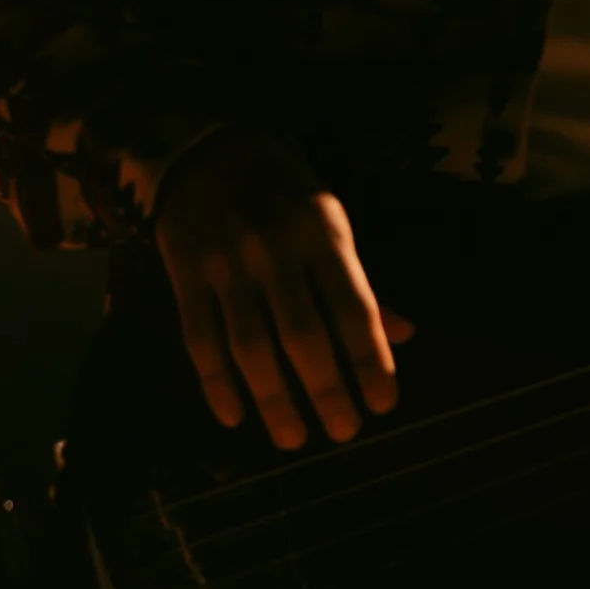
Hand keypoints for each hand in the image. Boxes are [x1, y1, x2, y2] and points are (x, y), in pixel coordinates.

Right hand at [154, 126, 412, 448]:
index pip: (354, 307)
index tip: (384, 406)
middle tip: (344, 434)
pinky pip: (200, 339)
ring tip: (293, 440)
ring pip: (251, 345)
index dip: (370, 360)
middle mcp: (275, 247)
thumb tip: (405, 335)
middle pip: (303, 334)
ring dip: (273, 400)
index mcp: (323, 231)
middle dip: (327, 390)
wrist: (208, 148)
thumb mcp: (331, 222)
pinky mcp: (185, 272)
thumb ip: (361, 282)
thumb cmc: (285, 194)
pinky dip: (217, 384)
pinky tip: (234, 418)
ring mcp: (226, 261)